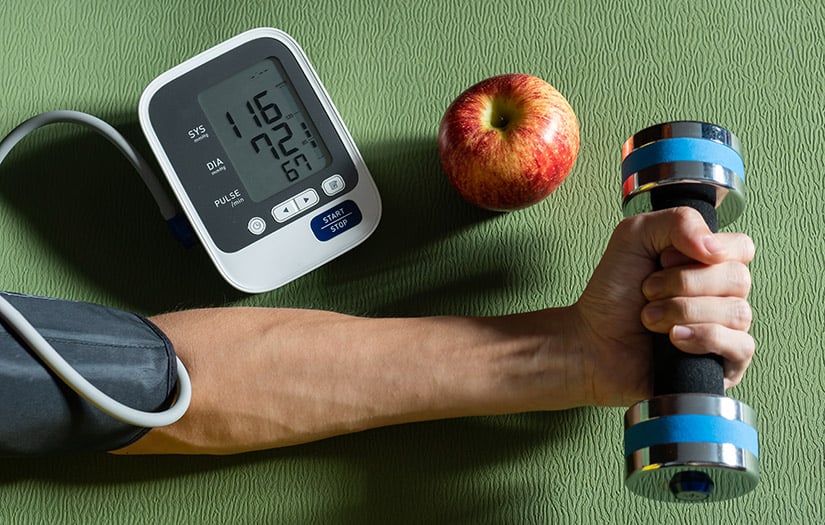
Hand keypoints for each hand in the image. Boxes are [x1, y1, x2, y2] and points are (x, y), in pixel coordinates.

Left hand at [570, 207, 754, 406]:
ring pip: (737, 312)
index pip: (741, 248)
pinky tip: (674, 339)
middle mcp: (723, 296)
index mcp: (709, 264)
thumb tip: (714, 247)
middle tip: (648, 291)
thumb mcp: (634, 236)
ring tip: (650, 318)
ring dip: (682, 311)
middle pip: (738, 279)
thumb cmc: (613, 293)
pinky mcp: (724, 365)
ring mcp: (726, 331)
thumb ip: (678, 221)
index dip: (703, 251)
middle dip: (682, 283)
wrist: (591, 341)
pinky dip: (702, 338)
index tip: (663, 260)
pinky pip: (741, 346)